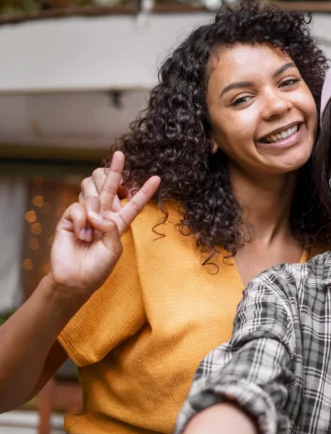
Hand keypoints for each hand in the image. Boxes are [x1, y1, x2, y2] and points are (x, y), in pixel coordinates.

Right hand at [49, 163, 159, 299]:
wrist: (74, 280)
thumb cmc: (97, 269)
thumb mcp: (114, 250)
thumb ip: (111, 229)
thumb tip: (98, 212)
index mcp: (118, 224)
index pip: (133, 205)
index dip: (144, 192)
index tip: (157, 178)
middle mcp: (102, 216)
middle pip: (110, 188)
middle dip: (115, 170)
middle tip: (119, 154)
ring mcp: (85, 216)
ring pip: (93, 196)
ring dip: (94, 211)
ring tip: (90, 232)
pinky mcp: (70, 218)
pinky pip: (78, 207)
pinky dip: (82, 220)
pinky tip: (81, 234)